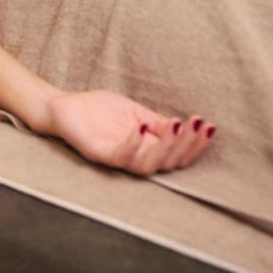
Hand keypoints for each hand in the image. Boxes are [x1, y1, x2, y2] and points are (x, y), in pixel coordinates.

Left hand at [43, 90, 215, 174]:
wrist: (63, 107)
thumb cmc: (99, 111)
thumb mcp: (134, 112)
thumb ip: (156, 123)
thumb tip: (184, 126)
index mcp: (146, 150)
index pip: (177, 154)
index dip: (195, 144)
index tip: (209, 125)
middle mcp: (134, 159)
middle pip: (168, 163)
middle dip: (186, 145)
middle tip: (196, 125)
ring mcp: (117, 159)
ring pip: (148, 164)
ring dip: (164, 146)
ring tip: (175, 125)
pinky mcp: (98, 154)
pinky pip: (119, 156)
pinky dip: (133, 143)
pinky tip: (142, 126)